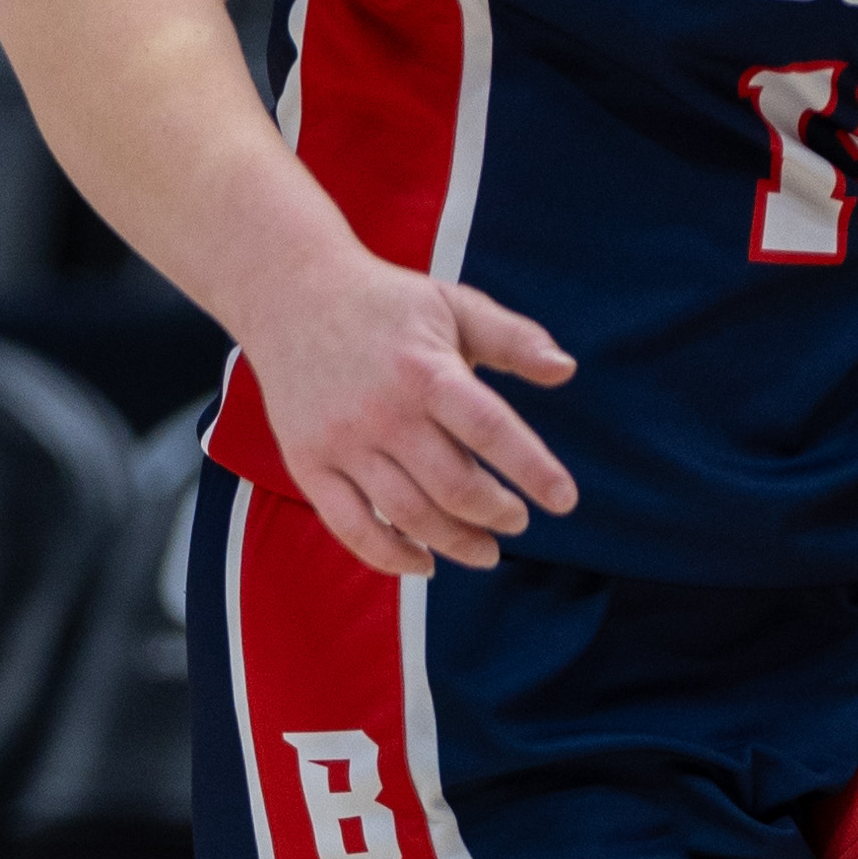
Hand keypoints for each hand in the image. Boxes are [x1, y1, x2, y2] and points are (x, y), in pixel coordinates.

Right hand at [246, 246, 577, 578]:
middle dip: (497, 514)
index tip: (564, 500)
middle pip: (453, 485)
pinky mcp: (307, 463)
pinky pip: (351, 528)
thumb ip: (513, 337)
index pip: (490, 430)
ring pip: (408, 515)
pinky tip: (425, 562)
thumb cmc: (386, 304)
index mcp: (425, 370)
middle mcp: (382, 411)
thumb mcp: (453, 304)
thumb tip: (566, 369)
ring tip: (486, 551)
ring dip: (456, 543)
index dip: (533, 469)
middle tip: (517, 520)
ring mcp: (341, 442)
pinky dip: (391, 557)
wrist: (290, 296)